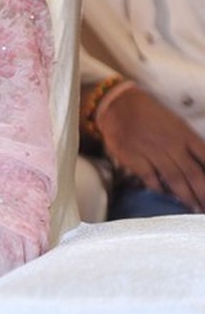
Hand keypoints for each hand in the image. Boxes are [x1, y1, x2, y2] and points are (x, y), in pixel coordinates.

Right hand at [98, 86, 204, 211]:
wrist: (118, 105)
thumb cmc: (150, 114)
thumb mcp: (175, 123)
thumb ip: (188, 143)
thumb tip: (201, 165)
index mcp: (184, 133)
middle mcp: (171, 144)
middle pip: (193, 173)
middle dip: (203, 192)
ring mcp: (152, 152)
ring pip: (174, 178)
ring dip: (186, 196)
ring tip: (194, 208)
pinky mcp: (134, 158)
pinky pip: (150, 178)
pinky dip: (159, 189)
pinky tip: (166, 196)